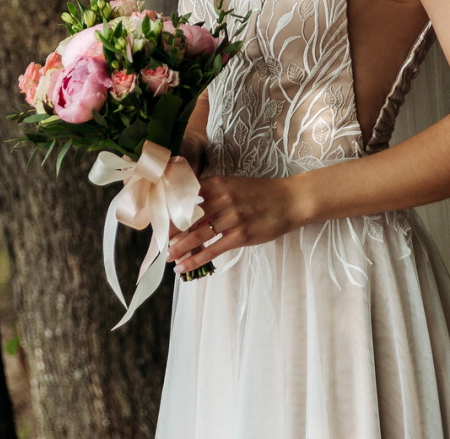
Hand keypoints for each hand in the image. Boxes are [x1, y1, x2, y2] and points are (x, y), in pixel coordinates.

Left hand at [166, 173, 307, 274]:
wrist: (290, 200)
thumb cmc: (261, 193)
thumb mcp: (233, 184)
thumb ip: (212, 193)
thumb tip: (189, 206)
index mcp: (217, 183)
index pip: (185, 197)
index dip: (170, 211)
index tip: (159, 221)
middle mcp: (222, 199)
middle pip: (188, 217)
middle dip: (171, 232)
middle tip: (160, 242)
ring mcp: (231, 218)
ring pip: (198, 235)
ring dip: (180, 248)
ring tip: (169, 257)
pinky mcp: (241, 236)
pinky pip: (213, 249)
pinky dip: (196, 259)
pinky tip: (184, 266)